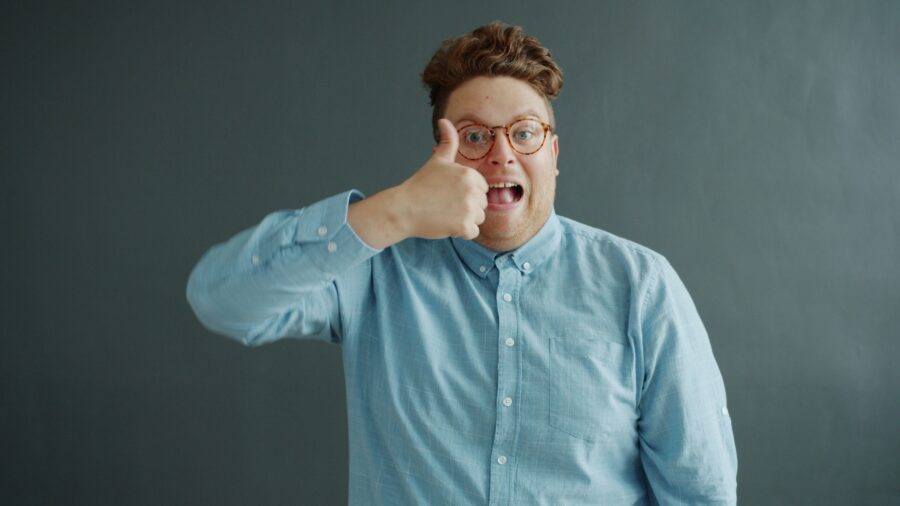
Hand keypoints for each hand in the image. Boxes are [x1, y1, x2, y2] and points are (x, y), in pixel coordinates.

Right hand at [394, 118, 487, 239]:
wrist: (404, 208)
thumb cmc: (420, 185)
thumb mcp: (437, 161)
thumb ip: (447, 142)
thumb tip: (444, 121)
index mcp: (470, 174)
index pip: (482, 188)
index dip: (466, 193)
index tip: (449, 193)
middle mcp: (472, 190)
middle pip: (482, 204)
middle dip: (467, 207)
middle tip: (445, 204)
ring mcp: (469, 209)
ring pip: (479, 218)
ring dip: (465, 220)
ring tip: (446, 213)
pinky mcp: (464, 226)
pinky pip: (473, 233)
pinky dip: (461, 232)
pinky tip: (447, 224)